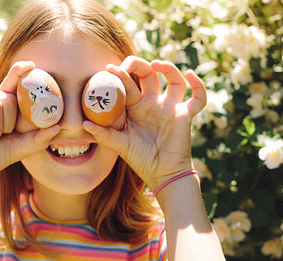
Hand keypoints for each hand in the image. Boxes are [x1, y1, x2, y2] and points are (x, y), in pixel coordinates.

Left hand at [83, 56, 206, 189]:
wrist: (162, 174)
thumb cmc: (140, 160)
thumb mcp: (119, 145)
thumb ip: (103, 134)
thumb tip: (83, 124)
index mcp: (136, 108)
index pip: (129, 85)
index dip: (120, 75)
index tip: (109, 68)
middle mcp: (153, 104)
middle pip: (149, 76)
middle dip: (140, 66)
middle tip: (130, 63)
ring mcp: (170, 108)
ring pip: (174, 81)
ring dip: (168, 69)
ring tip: (156, 64)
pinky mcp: (185, 115)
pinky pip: (198, 98)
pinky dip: (198, 86)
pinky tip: (191, 75)